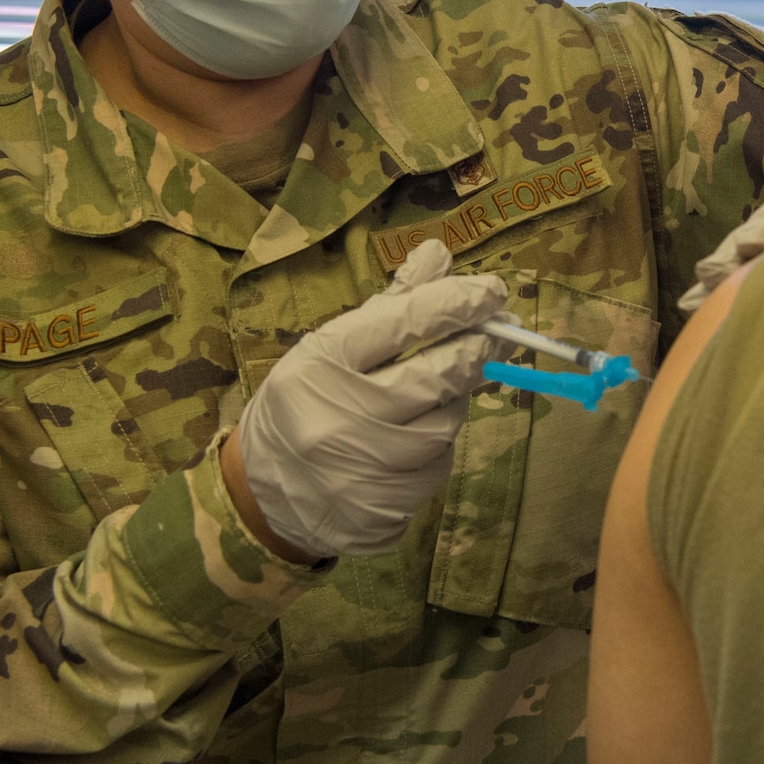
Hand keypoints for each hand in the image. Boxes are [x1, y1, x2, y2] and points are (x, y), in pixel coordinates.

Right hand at [230, 240, 506, 557]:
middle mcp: (337, 419)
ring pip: (445, 425)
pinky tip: (417, 441)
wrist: (263, 494)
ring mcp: (360, 472)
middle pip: (435, 377)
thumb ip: (391, 304)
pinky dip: (437, 449)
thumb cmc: (305, 403)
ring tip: (443, 390)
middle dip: (476, 350)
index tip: (493, 291)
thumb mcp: (331, 347)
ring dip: (454, 402)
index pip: (404, 322)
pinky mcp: (381, 512)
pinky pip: (436, 469)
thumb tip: (438, 252)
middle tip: (500, 333)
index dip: (457, 303)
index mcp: (320, 363)